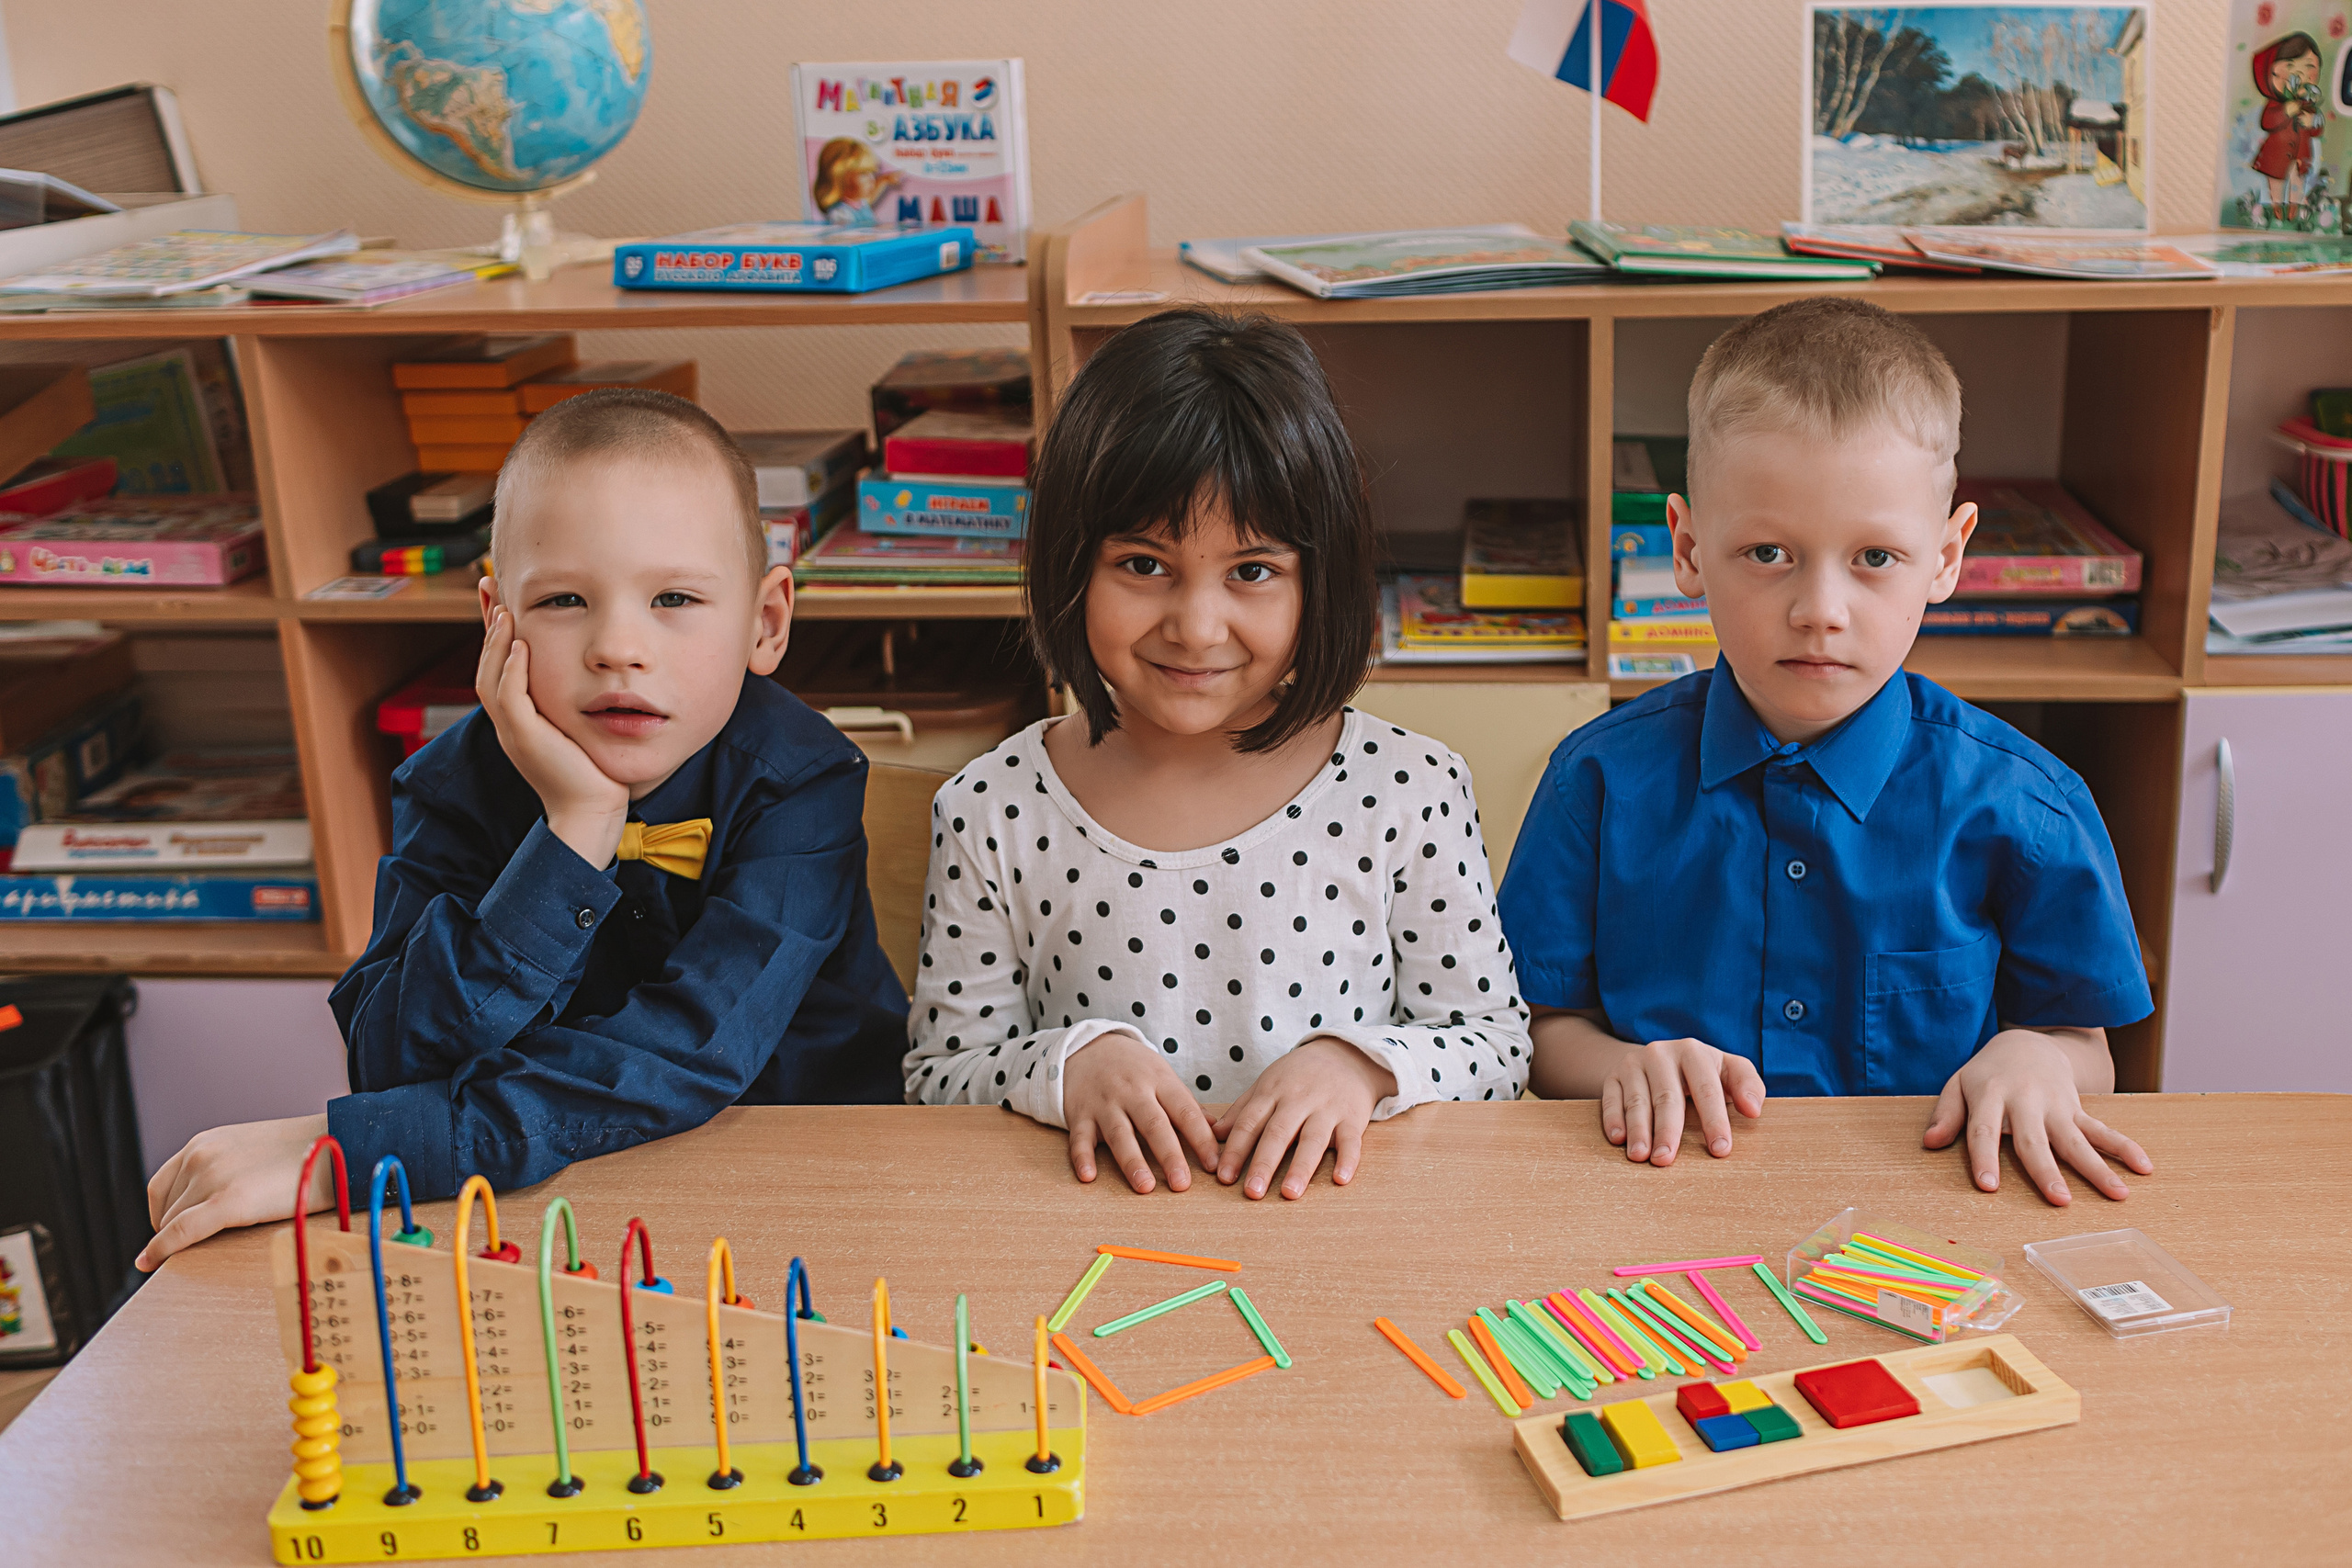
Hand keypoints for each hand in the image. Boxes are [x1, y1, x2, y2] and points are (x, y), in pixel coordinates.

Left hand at [138, 1113, 331, 1269]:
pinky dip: (160, 1250)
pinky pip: (180, 1233)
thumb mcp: (255, 1150)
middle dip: (174, 1229)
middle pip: (165, 1208)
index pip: (162, 1185)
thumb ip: (228, 1168)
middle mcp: (200, 1156)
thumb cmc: (310, 1152)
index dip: (161, 1214)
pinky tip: (149, 1263)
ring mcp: (212, 1177)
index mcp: (206, 1142)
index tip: (168, 1231)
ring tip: (198, 1254)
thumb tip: (221, 1199)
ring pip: (172, 1223)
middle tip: (195, 1248)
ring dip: (179, 1241)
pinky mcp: (228, 1202)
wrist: (344, 1144)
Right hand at [476, 604, 627, 866]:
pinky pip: (509, 699)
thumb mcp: (581, 727)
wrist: (592, 813)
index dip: (496, 630)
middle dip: (487, 623)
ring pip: (490, 678)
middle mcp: (509, 723)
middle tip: (489, 585)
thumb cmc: (595, 773)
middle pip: (486, 664)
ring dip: (495, 641)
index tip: (500, 596)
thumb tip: (594, 672)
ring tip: (504, 609)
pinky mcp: (525, 740)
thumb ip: (576, 701)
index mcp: (519, 718)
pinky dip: (511, 669)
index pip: (499, 665)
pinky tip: (518, 645)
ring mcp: (513, 732)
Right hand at [1061, 1033, 1220, 1193]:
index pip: (1184, 1111)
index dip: (1200, 1138)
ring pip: (1120, 1134)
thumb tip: (1218, 1130)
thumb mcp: (1163, 1076)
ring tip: (1145, 1187)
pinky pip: (1080, 1137)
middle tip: (1182, 1184)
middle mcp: (1133, 1092)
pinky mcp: (1080, 1113)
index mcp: (1159, 1082)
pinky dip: (1082, 1157)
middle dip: (1169, 1155)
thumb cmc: (1134, 1068)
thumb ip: (1187, 1104)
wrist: (1089, 1046)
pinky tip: (1088, 1176)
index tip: (1213, 1165)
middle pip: (1154, 1125)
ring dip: (1132, 1162)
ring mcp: (1105, 1103)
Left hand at [1212, 1038, 1393, 1199]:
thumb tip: (1215, 1135)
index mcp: (1273, 1092)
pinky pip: (1352, 1140)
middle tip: (1252, 1192)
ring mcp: (1327, 1108)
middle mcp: (1299, 1100)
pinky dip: (1348, 1160)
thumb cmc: (1299, 1075)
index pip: (1249, 1123)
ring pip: (1313, 1139)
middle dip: (1264, 1163)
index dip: (1235, 1150)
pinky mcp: (1353, 1117)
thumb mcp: (1268, 1083)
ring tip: (1289, 1193)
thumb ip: (1242, 1110)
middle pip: (1278, 1133)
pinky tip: (1340, 1179)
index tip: (1224, 1177)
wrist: (1345, 1054)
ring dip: (1301, 1167)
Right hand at [1601, 1037, 1765, 1165]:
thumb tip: (1753, 1110)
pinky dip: (1613, 1119)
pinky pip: (1611, 1098)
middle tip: (1666, 1160)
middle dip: (1667, 1130)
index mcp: (1694, 1052)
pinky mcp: (1612, 1075)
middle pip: (1667, 1097)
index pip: (1707, 1088)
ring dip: (1638, 1130)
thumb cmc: (1701, 1073)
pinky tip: (1618, 1139)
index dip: (1714, 1120)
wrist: (1656, 1058)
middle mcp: (1661, 1054)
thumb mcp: (1728, 1070)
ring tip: (1640, 1156)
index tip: (1720, 1150)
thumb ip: (1748, 1085)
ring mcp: (1633, 1064)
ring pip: (1636, 1100)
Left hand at [1923, 1029, 2151, 1204]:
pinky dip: (2125, 1147)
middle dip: (2047, 1171)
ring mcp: (2056, 1105)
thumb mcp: (1958, 1085)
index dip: (1984, 1158)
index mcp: (1990, 1096)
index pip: (1984, 1130)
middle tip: (2059, 1201)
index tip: (1988, 1187)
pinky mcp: (2077, 1108)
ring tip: (2118, 1195)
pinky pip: (2103, 1129)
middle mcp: (2025, 1101)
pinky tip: (2144, 1168)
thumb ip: (1946, 1114)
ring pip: (2077, 1139)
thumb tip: (1930, 1143)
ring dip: (2097, 1167)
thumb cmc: (1986, 1074)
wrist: (2027, 1043)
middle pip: (2035, 1140)